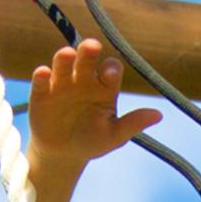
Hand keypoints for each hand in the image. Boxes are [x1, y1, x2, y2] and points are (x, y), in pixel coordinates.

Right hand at [27, 36, 160, 183]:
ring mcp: (62, 82)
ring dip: (65, 57)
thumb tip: (159, 115)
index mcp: (104, 87)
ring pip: (64, 63)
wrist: (63, 154)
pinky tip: (44, 73)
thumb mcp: (113, 136)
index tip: (109, 73)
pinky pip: (41, 80)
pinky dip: (41, 75)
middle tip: (92, 46)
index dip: (110, 69)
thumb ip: (132, 124)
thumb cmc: (92, 141)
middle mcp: (84, 79)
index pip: (110, 70)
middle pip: (88, 59)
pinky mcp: (41, 92)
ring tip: (67, 54)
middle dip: (89, 51)